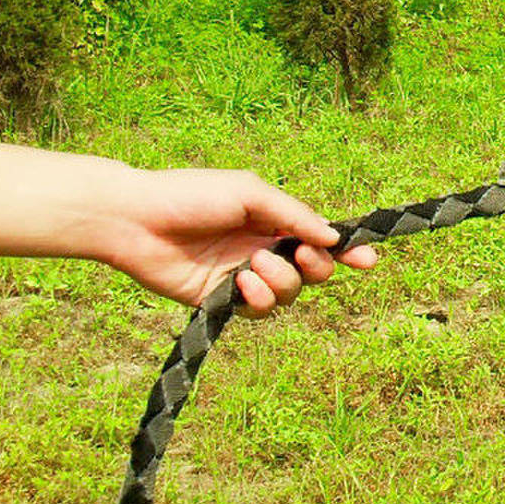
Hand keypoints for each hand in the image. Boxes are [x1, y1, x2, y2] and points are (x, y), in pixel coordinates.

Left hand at [98, 168, 378, 314]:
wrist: (136, 220)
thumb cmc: (192, 194)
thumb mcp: (250, 193)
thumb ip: (294, 215)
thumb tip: (334, 237)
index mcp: (274, 218)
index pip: (321, 238)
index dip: (347, 250)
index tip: (368, 260)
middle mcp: (265, 248)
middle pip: (314, 270)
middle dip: (317, 267)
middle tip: (298, 256)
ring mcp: (244, 275)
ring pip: (289, 293)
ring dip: (281, 282)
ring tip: (253, 266)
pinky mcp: (221, 299)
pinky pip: (257, 310)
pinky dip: (258, 299)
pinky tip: (241, 283)